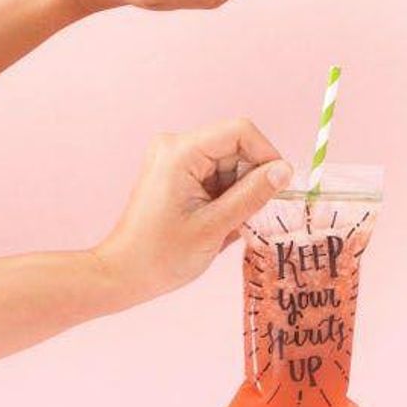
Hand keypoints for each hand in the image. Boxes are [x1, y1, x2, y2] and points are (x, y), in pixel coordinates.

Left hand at [93, 119, 291, 307]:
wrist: (121, 276)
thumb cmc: (161, 256)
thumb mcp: (214, 227)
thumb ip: (253, 195)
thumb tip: (285, 170)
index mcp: (181, 151)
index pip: (240, 131)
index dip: (266, 153)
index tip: (279, 185)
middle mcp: (176, 145)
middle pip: (235, 146)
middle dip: (250, 178)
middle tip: (249, 214)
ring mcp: (173, 157)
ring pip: (228, 162)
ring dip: (237, 190)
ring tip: (226, 224)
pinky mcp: (175, 170)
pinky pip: (215, 172)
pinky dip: (225, 195)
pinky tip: (216, 221)